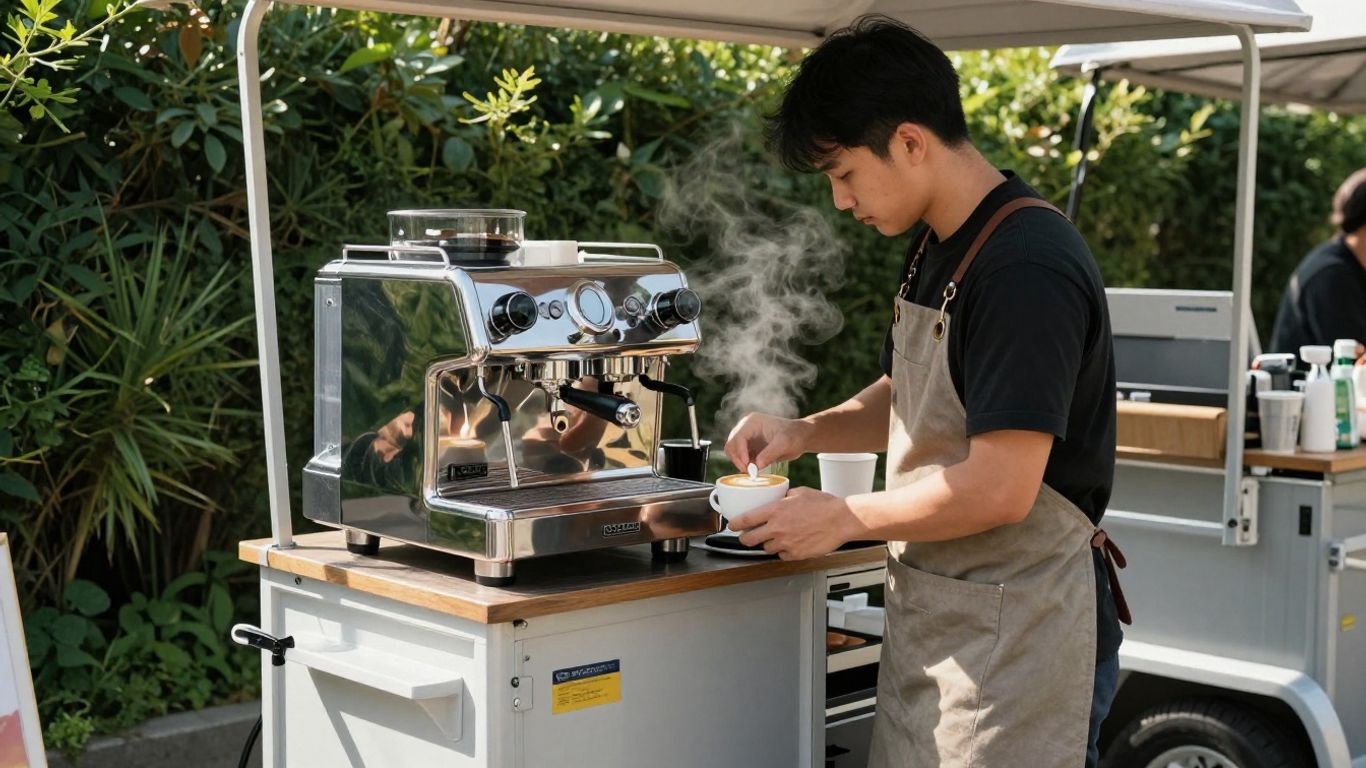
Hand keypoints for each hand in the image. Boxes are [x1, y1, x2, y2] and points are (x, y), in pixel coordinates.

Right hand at [725, 412, 813, 471]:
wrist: (800, 437)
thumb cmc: (794, 435)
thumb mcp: (784, 443)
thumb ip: (770, 453)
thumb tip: (756, 465)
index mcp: (752, 422)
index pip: (738, 436)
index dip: (740, 451)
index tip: (747, 464)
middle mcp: (746, 428)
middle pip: (731, 444)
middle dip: (738, 459)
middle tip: (749, 471)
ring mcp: (747, 438)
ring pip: (733, 452)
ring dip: (739, 463)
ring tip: (753, 471)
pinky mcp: (750, 448)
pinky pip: (740, 458)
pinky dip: (744, 465)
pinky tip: (754, 470)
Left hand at [728, 487, 859, 559]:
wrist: (842, 520)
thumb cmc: (825, 505)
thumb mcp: (800, 492)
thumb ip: (784, 497)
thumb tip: (779, 497)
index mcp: (776, 510)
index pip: (746, 519)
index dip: (735, 524)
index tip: (732, 525)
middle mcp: (777, 528)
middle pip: (750, 539)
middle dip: (745, 538)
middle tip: (746, 537)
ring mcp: (786, 543)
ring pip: (766, 549)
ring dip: (767, 544)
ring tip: (776, 538)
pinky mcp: (796, 554)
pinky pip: (782, 556)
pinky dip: (784, 551)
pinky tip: (791, 544)